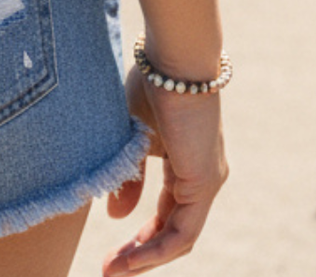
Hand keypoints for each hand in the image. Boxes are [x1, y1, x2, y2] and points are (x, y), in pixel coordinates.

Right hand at [102, 69, 227, 273]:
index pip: (165, 211)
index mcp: (183, 162)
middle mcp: (201, 176)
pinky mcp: (206, 182)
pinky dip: (157, 248)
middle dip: (139, 253)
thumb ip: (127, 178)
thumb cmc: (151, 85)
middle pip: (172, 229)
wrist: (174, 61)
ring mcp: (207, 181)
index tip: (108, 246)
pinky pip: (183, 230)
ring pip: (179, 236)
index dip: (138, 233)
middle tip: (109, 270)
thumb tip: (115, 214)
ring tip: (114, 271)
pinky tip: (133, 257)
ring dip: (146, 257)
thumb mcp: (131, 137)